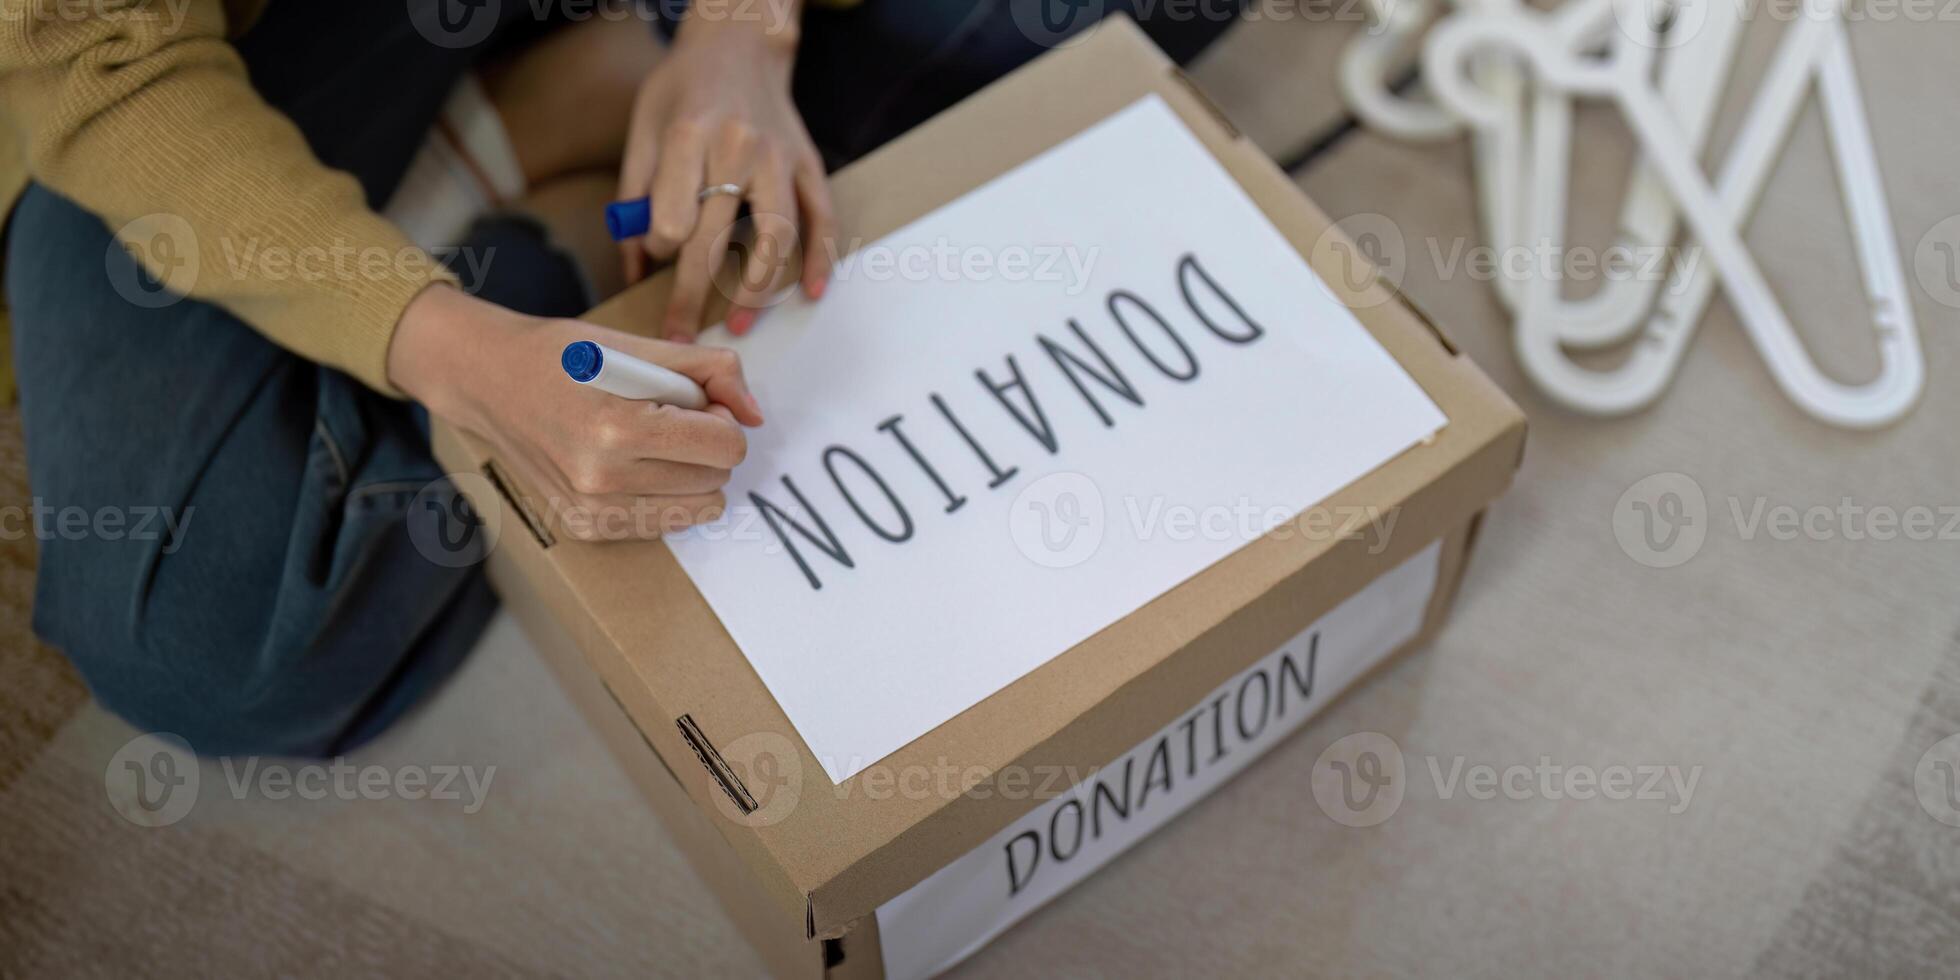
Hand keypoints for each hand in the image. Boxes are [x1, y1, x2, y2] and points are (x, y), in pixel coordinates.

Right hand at [389, 285, 762, 541]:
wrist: (487, 383)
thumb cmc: (561, 357)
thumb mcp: (638, 345)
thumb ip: (710, 371)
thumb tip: (755, 415)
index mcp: (619, 427)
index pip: (726, 445)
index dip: (722, 418)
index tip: (696, 401)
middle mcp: (604, 478)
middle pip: (717, 477)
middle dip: (707, 445)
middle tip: (668, 416)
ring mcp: (591, 510)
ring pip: (698, 507)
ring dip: (690, 473)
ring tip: (650, 440)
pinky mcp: (584, 528)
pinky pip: (663, 524)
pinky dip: (664, 495)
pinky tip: (632, 464)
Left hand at [617, 11, 832, 341]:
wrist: (739, 45)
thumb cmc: (683, 90)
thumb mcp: (644, 129)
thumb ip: (634, 198)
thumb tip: (633, 265)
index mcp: (690, 135)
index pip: (672, 214)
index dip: (659, 244)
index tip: (655, 252)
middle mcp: (739, 147)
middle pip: (716, 237)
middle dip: (692, 294)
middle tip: (678, 335)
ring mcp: (780, 157)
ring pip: (776, 235)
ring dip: (757, 288)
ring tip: (737, 322)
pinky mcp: (809, 163)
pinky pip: (821, 217)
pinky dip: (819, 257)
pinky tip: (810, 291)